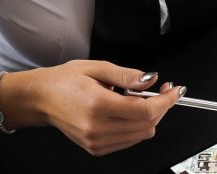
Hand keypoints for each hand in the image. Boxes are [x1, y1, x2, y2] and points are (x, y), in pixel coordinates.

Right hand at [27, 60, 182, 155]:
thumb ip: (127, 75)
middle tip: (162, 90)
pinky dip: (137, 126)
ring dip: (150, 117)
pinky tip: (128, 112)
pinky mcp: (96, 148)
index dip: (166, 100)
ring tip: (140, 99)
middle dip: (161, 106)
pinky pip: (130, 140)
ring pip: (142, 134)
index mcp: (98, 105)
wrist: (41, 99)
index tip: (175, 90)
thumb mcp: (97, 68)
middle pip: (147, 124)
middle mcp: (97, 127)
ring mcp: (97, 141)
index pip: (145, 110)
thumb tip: (151, 79)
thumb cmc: (65, 81)